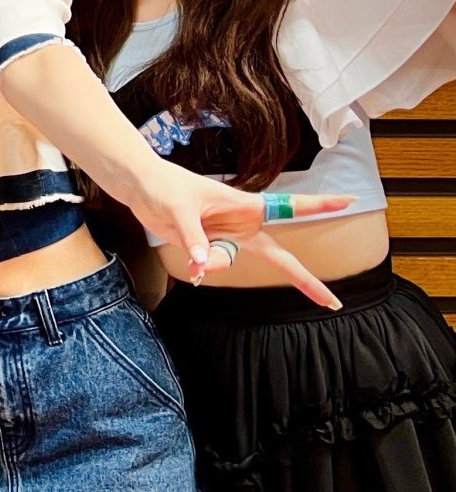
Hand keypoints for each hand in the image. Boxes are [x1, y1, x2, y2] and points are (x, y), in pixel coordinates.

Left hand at [129, 158, 348, 306]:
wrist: (140, 189)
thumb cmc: (164, 187)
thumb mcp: (179, 210)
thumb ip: (194, 239)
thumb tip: (202, 266)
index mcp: (246, 206)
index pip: (291, 206)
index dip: (321, 205)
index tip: (351, 201)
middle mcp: (243, 225)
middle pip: (281, 257)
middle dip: (305, 280)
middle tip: (333, 303)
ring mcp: (227, 238)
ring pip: (229, 263)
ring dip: (209, 258)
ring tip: (185, 232)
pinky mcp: (210, 248)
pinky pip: (211, 267)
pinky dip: (200, 267)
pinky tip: (192, 265)